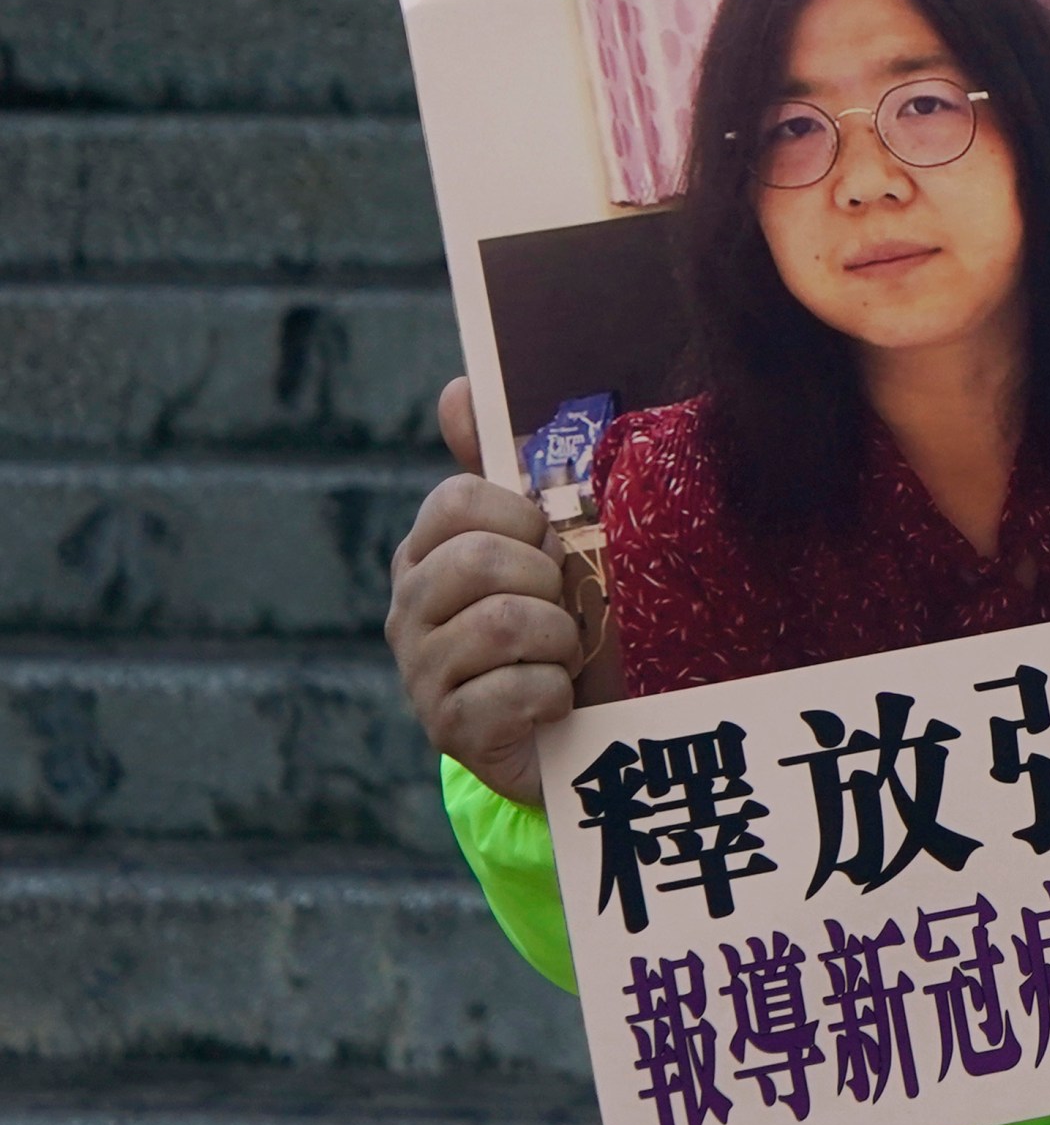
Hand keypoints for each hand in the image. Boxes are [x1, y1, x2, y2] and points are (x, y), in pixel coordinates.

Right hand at [383, 377, 579, 806]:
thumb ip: (502, 470)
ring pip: (504, 625)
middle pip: (479, 561)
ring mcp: (422, 674)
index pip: (457, 500)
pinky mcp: (451, 732)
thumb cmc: (550, 626)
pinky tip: (556, 702)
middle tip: (565, 609)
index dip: (519, 517)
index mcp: (426, 554)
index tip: (545, 543)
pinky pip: (518, 693)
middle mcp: (409, 610)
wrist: (562, 735)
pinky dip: (556, 694)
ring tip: (565, 655)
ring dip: (560, 639)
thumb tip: (458, 388)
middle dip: (546, 582)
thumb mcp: (536, 547)